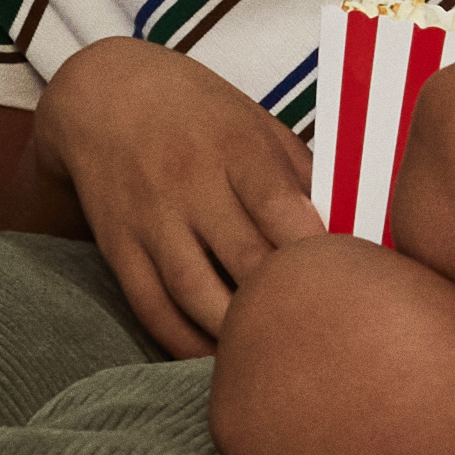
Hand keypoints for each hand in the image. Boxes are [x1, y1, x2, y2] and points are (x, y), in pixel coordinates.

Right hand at [44, 35, 320, 353]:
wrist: (102, 94)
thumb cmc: (196, 111)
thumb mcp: (254, 122)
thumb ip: (300, 173)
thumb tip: (353, 225)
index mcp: (233, 147)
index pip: (280, 206)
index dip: (315, 250)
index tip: (348, 280)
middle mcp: (189, 184)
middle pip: (244, 258)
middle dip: (285, 301)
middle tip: (324, 336)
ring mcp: (150, 219)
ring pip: (194, 292)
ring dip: (236, 332)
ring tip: (274, 358)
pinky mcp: (119, 247)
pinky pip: (150, 307)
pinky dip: (182, 341)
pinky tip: (216, 359)